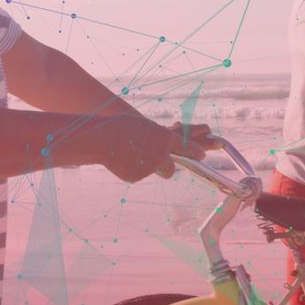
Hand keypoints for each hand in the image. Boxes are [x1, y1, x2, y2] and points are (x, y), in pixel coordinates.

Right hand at [100, 116, 219, 182]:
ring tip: (131, 154)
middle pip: (171, 168)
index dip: (196, 152)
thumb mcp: (146, 126)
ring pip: (154, 171)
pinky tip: (123, 160)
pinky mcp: (137, 177)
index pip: (188, 148)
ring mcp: (149, 168)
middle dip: (166, 166)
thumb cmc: (123, 127)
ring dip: (147, 166)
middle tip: (158, 161)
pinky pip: (138, 174)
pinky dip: (133, 169)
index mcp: (165, 138)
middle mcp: (161, 155)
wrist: (103, 139)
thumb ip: (158, 137)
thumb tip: (165, 144)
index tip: (202, 155)